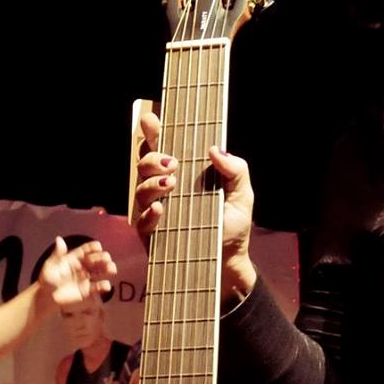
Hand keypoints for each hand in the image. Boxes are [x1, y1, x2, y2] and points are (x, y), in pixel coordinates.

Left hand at [39, 236, 117, 317]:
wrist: (47, 297)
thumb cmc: (47, 279)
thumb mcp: (50, 266)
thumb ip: (57, 254)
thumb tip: (59, 239)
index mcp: (74, 258)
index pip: (86, 250)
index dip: (92, 248)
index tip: (98, 246)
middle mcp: (83, 267)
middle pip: (96, 260)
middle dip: (102, 258)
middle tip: (107, 258)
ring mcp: (86, 278)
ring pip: (100, 272)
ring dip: (107, 269)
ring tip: (112, 269)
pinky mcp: (87, 290)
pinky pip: (97, 287)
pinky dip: (103, 286)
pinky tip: (106, 286)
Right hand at [133, 107, 256, 301]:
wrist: (228, 263)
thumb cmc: (233, 227)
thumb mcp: (242, 195)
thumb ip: (236, 170)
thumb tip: (216, 149)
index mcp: (185, 174)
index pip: (164, 147)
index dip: (154, 131)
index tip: (152, 119)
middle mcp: (166, 189)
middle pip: (145, 163)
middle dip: (153, 157)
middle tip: (172, 164)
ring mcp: (156, 210)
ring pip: (140, 188)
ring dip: (151, 183)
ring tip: (170, 185)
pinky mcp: (151, 234)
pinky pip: (141, 220)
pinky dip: (149, 212)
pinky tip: (161, 210)